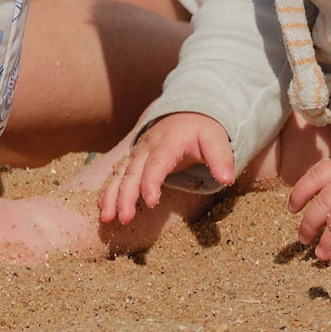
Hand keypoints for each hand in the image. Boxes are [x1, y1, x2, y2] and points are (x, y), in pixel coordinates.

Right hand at [96, 111, 235, 229]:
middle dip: (125, 195)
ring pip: (119, 174)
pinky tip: (103, 209)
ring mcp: (137, 154)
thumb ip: (221, 157)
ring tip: (106, 218)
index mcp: (167, 143)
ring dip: (111, 195)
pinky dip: (107, 191)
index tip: (150, 202)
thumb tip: (227, 179)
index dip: (151, 182)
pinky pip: (116, 175)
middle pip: (132, 171)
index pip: (157, 163)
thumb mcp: (215, 139)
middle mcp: (146, 148)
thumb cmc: (201, 130)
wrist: (186, 112)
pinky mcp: (133, 160)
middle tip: (123, 218)